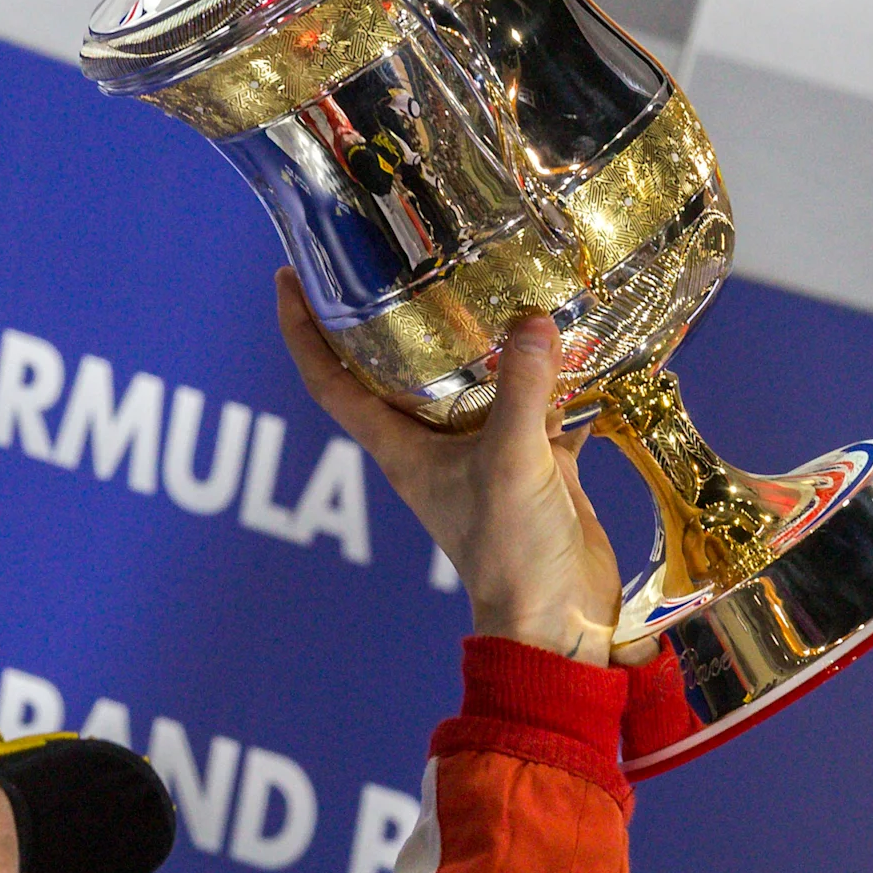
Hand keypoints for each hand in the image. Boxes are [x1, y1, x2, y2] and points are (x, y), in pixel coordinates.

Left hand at [275, 272, 629, 663]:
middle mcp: (433, 445)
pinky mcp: (535, 462)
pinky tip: (583, 336)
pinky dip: (558, 375)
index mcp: (400, 448)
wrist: (559, 619)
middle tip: (403, 253)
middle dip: (399, 313)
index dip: (303, 330)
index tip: (289, 276)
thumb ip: (521, 390)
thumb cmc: (512, 554)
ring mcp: (485, 453)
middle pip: (400, 368)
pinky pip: (540, 403)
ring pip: (477, 380)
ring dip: (488, 337)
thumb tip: (534, 321)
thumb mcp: (512, 463)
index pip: (330, 382)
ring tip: (501, 274)